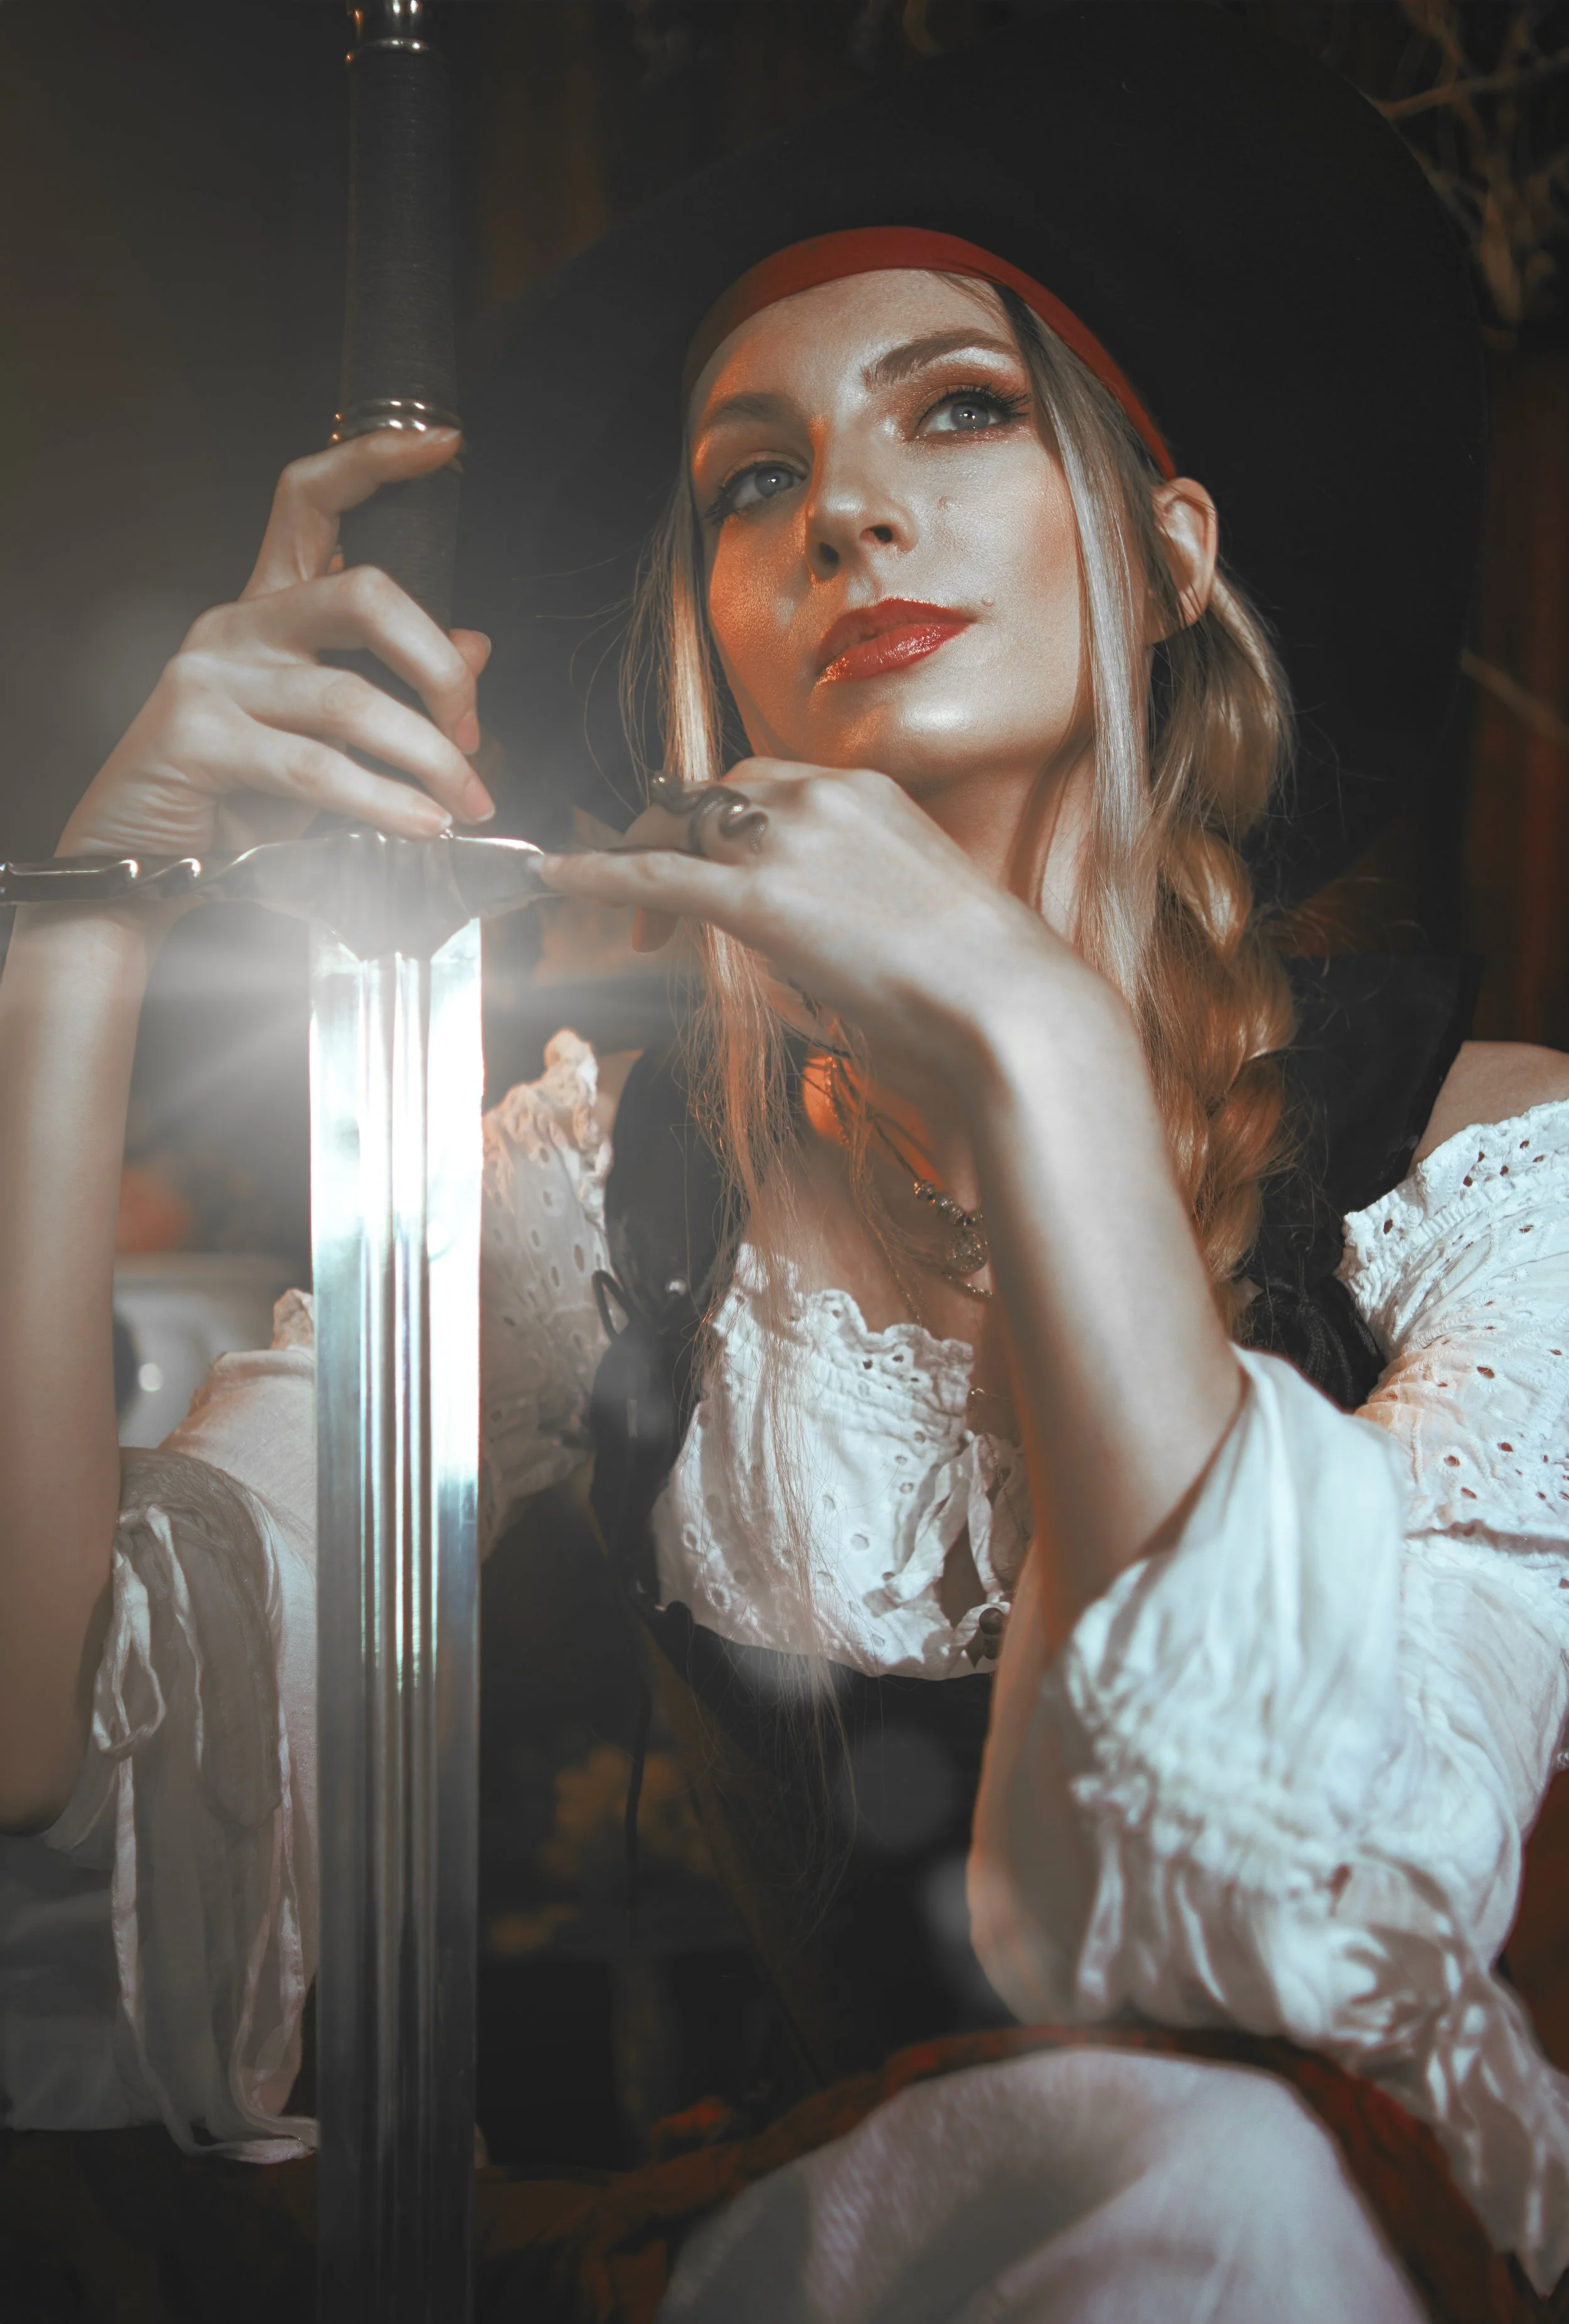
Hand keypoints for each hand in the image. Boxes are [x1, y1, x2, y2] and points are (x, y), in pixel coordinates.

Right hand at [58, 429, 493, 864]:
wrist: (142, 867)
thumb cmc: (237, 802)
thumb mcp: (328, 740)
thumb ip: (392, 689)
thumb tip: (477, 646)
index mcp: (268, 608)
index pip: (311, 500)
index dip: (375, 460)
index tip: (443, 443)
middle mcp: (236, 624)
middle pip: (361, 593)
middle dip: (438, 666)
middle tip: (473, 731)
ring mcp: (210, 674)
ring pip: (349, 699)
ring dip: (428, 757)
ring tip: (469, 800)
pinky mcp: (195, 735)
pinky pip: (315, 766)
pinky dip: (385, 801)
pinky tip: (424, 824)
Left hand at [538, 759, 1069, 1084]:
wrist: (1004, 995)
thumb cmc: (977, 970)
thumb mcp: (913, 899)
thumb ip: (857, 887)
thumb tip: (820, 921)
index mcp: (861, 789)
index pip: (760, 783)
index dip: (718, 823)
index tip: (707, 866)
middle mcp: (818, 795)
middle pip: (710, 794)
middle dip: (672, 838)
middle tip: (656, 907)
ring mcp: (786, 841)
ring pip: (680, 826)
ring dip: (642, 861)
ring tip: (631, 922)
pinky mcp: (758, 899)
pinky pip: (656, 873)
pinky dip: (600, 872)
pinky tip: (559, 878)